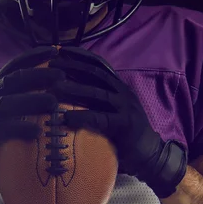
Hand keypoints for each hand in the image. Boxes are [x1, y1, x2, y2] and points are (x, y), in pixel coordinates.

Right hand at [0, 46, 64, 194]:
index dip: (34, 56)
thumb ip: (15, 92)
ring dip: (33, 100)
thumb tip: (49, 85)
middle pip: (15, 80)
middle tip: (61, 76)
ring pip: (10, 103)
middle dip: (39, 75)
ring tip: (53, 102)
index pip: (15, 64)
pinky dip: (22, 128)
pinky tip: (38, 130)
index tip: (55, 51)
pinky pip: (6, 129)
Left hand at [48, 47, 186, 197]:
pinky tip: (67, 118)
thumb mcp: (111, 110)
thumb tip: (66, 89)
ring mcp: (125, 107)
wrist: (150, 154)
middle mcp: (123, 92)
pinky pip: (100, 118)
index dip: (80, 55)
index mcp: (119, 86)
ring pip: (97, 93)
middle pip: (96, 73)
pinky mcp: (124, 124)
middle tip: (52, 63)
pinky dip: (82, 116)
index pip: (99, 64)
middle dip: (73, 66)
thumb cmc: (125, 133)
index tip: (61, 49)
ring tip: (55, 87)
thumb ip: (95, 99)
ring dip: (75, 88)